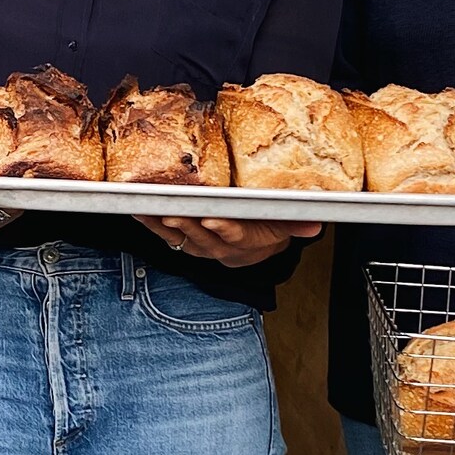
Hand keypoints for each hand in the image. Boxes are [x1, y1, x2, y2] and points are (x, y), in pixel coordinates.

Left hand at [132, 215, 320, 267]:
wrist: (253, 246)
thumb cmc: (266, 226)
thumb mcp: (284, 225)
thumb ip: (296, 223)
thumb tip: (316, 225)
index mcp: (245, 240)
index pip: (235, 235)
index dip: (224, 229)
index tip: (213, 219)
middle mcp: (220, 246)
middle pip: (202, 236)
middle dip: (187, 224)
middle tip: (173, 211)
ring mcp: (200, 246)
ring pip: (180, 236)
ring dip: (164, 223)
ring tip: (150, 208)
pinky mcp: (184, 242)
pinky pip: (164, 235)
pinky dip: (150, 222)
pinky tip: (138, 209)